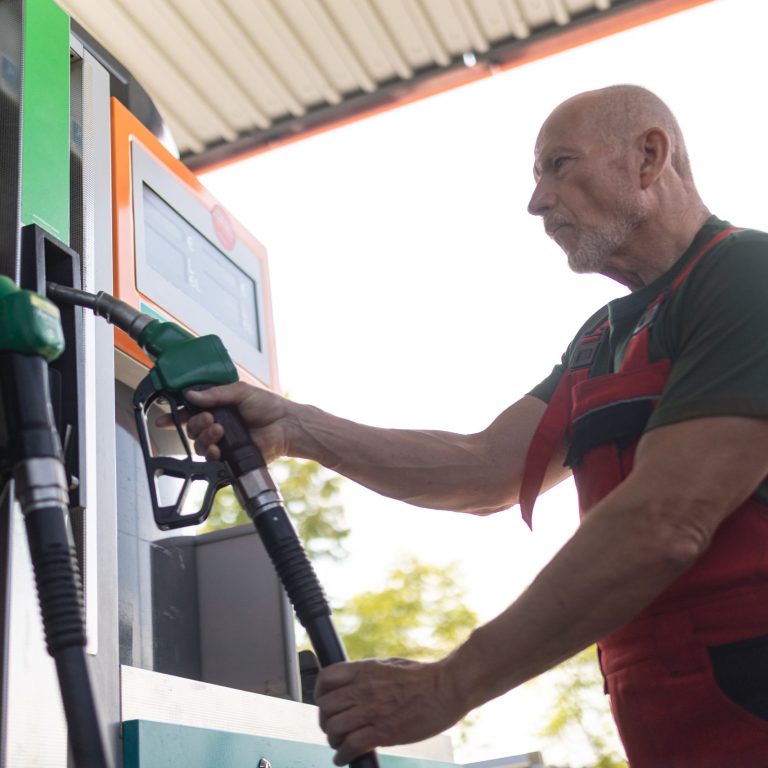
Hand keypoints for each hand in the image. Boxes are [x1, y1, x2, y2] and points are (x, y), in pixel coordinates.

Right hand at [182, 382, 291, 461]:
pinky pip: (211, 459)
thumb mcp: (241, 391)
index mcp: (219, 408)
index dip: (176, 416)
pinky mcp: (230, 456)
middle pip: (192, 428)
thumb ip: (215, 394)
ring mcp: (223, 441)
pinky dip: (210, 453)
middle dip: (197, 423)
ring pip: (199, 443)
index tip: (163, 419)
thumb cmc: (269, 407)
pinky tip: (216, 448)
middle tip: (210, 418)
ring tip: (219, 430)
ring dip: (204, 436)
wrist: (286, 425)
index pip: (192, 412)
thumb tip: (191, 395)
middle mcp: (218, 425)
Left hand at [315, 658, 465, 765]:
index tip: (326, 704)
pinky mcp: (384, 731)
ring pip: (334, 727)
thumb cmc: (423, 677)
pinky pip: (351, 745)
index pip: (325, 678)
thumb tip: (357, 684)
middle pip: (325, 707)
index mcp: (364, 670)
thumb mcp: (389, 666)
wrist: (447, 687)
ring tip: (340, 744)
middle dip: (325, 721)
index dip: (320, 694)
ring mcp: (373, 710)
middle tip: (334, 728)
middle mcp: (364, 688)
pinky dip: (342, 755)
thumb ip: (369, 675)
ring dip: (333, 739)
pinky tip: (344, 757)